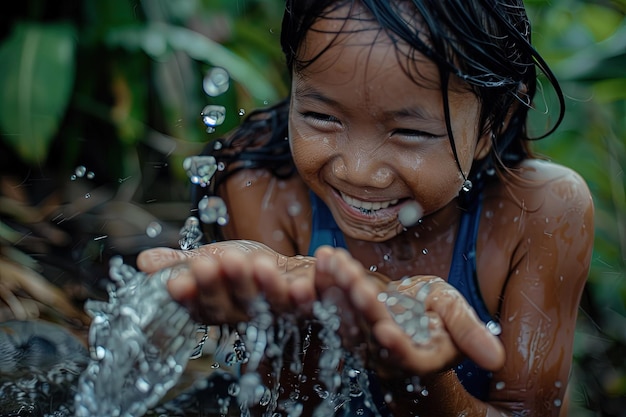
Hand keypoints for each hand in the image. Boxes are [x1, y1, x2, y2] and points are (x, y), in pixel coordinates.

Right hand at [137, 240, 316, 323]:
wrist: (289, 271)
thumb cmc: (245, 267)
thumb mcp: (210, 260)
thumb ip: (181, 263)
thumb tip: (143, 261)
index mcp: (221, 308)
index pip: (202, 306)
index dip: (190, 296)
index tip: (176, 283)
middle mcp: (249, 315)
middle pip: (234, 304)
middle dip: (220, 284)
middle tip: (207, 263)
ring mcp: (280, 312)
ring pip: (271, 302)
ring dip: (263, 284)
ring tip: (255, 263)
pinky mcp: (308, 303)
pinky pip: (310, 299)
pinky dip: (309, 288)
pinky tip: (308, 275)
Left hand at [311, 246, 504, 376]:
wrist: (409, 309)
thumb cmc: (436, 313)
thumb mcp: (455, 315)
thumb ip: (469, 333)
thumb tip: (496, 360)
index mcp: (417, 357)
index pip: (406, 357)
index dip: (396, 346)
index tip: (384, 330)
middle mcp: (383, 354)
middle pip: (369, 333)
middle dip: (361, 306)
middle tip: (353, 280)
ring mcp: (360, 338)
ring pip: (345, 316)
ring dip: (338, 289)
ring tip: (335, 262)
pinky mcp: (342, 319)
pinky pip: (331, 300)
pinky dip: (328, 279)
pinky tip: (327, 257)